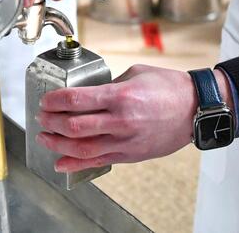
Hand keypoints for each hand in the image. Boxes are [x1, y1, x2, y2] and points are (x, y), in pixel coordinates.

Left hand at [35, 65, 231, 171]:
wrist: (196, 109)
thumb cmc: (169, 88)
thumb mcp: (134, 75)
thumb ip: (108, 86)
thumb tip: (86, 94)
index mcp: (121, 96)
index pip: (76, 100)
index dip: (55, 101)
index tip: (45, 100)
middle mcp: (121, 121)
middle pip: (74, 126)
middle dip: (51, 122)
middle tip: (41, 117)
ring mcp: (125, 141)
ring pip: (82, 148)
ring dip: (58, 144)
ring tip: (45, 138)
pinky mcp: (130, 155)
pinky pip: (97, 162)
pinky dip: (75, 164)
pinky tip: (60, 162)